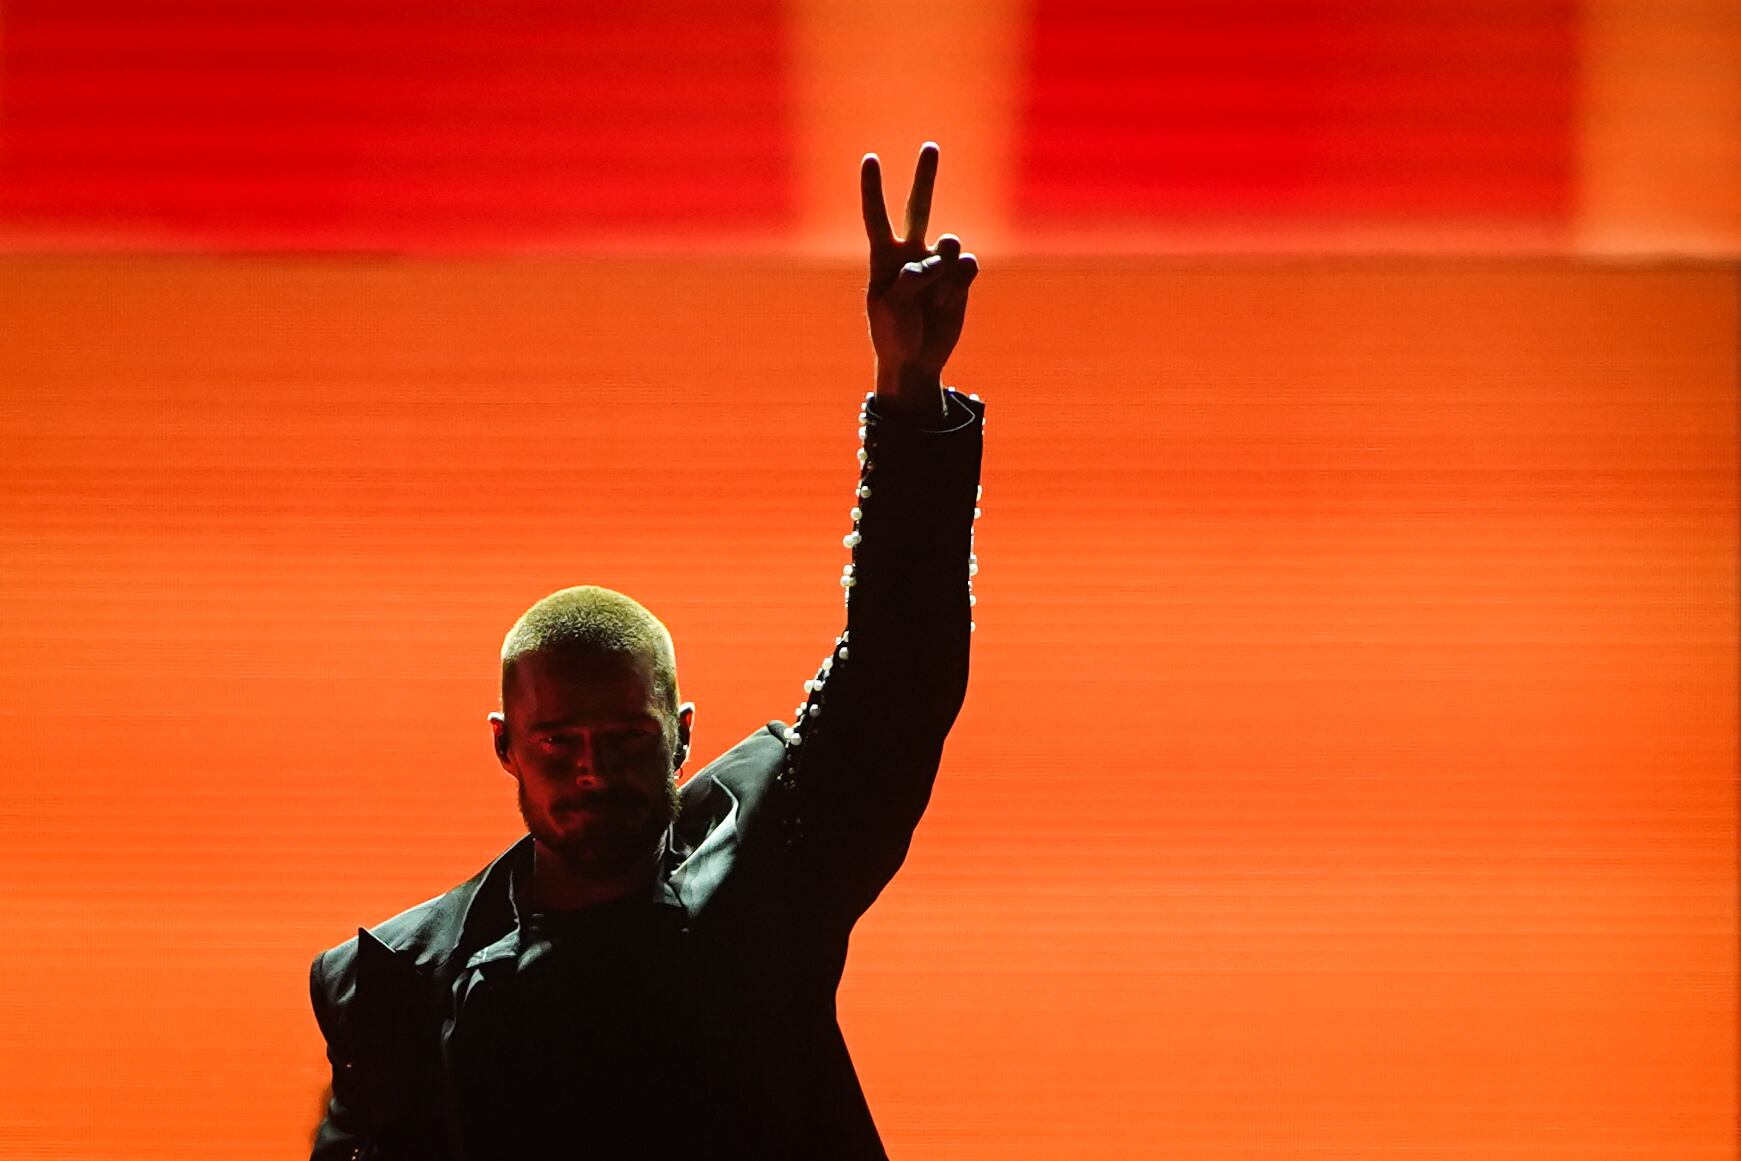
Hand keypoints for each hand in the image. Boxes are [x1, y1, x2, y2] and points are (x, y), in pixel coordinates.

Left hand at [861, 142, 978, 412]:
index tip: (870, 159)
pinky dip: (958, 283)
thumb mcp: (890, 309)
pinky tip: (949, 301)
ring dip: (944, 264)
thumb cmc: (892, 334)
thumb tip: (940, 259)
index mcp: (884, 258)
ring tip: (936, 291)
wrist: (916, 360)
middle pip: (920, 207)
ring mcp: (937, 264)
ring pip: (949, 243)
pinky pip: (967, 265)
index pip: (877, 217)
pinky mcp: (959, 279)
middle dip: (925, 177)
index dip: (874, 189)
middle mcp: (911, 254)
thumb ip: (911, 280)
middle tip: (930, 146)